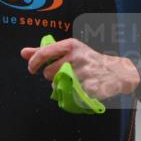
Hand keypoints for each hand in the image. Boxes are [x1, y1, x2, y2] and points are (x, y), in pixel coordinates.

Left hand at [20, 38, 139, 100]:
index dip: (34, 62)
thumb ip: (46, 51)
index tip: (32, 69)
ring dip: (61, 86)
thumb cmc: (88, 59)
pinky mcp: (89, 87)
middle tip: (63, 74)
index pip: (45, 52)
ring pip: (58, 85)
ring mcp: (84, 73)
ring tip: (73, 80)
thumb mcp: (70, 50)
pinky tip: (81, 88)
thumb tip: (23, 52)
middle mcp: (77, 57)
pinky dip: (72, 94)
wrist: (117, 71)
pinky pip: (70, 95)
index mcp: (71, 45)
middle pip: (49, 73)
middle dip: (51, 76)